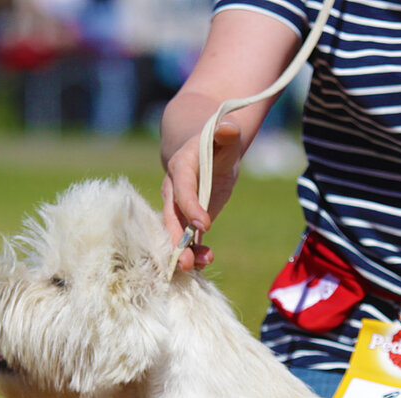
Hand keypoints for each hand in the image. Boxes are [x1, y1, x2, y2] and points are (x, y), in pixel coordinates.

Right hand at [160, 120, 243, 269]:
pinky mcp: (186, 218)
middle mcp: (173, 189)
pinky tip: (203, 264)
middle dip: (177, 240)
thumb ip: (226, 133)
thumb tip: (230, 128)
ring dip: (184, 251)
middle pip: (171, 216)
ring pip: (176, 231)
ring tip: (198, 267)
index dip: (190, 206)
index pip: (183, 189)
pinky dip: (193, 251)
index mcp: (181, 167)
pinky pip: (186, 237)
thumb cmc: (217, 142)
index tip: (204, 224)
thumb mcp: (225, 135)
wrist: (204, 150)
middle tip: (186, 261)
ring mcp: (177, 206)